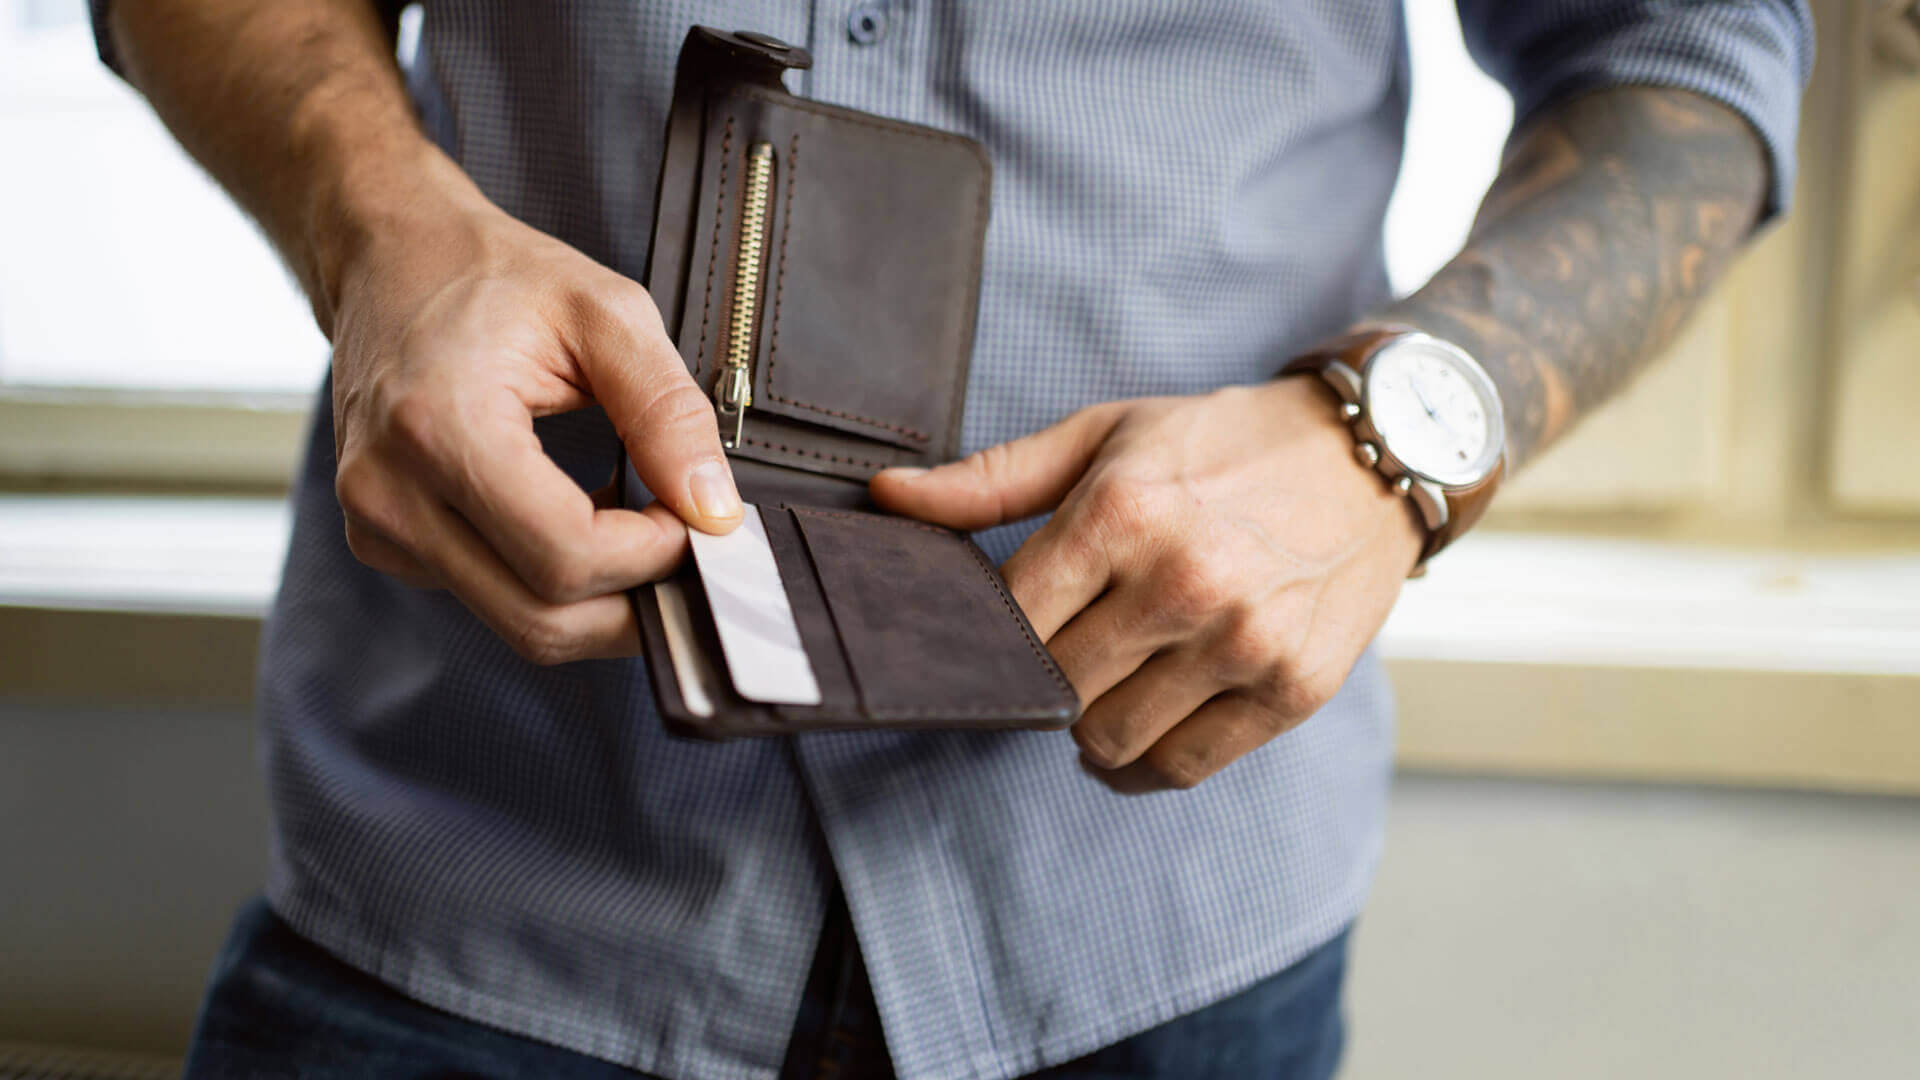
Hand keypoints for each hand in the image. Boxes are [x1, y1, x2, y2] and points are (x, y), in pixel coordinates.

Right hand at [327, 159, 740, 664]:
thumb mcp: (607, 314)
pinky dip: (549, 580)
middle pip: (541, 618)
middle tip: (681, 541)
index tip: (692, 514)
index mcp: (439, 426)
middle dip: (633, 600)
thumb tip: (714, 511)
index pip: (566, 557)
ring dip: (597, 595)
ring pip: (517, 622)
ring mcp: (377, 524)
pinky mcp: (382, 540)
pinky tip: (571, 516)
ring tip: (630, 521)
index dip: (651, 553)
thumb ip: (669, 414)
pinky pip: (487, 599)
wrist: (391, 255)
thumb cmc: (494, 273)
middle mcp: (391, 491)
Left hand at [871, 377, 1424, 789]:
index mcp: (1123, 512)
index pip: (1011, 620)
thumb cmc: (1220, 444)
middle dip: (1043, 680)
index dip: (989, 637)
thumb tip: (888, 498)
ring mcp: (1243, 642)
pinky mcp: (1293, 689)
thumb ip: (991, 478)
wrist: (1369, 456)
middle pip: (1056, 689)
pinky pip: (1185, 768)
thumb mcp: (1104, 435)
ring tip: (1111, 680)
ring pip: (1111, 740)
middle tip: (1062, 651)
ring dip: (1093, 725)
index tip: (997, 631)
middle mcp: (1183, 581)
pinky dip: (1150, 760)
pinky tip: (1148, 720)